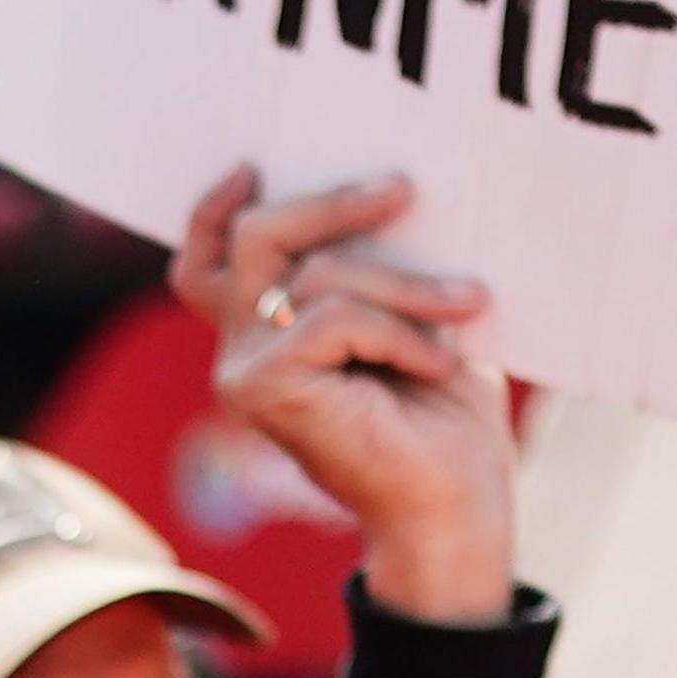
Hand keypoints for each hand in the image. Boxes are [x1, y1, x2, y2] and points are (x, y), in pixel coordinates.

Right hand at [171, 168, 517, 625]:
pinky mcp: (262, 389)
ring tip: (469, 302)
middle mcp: (241, 354)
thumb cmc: (445, 422)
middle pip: (256, 239)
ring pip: (311, 273)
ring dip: (403, 282)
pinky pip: (332, 318)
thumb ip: (378, 271)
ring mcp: (244, 373)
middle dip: (330, 204)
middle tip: (401, 188)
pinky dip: (398, 329)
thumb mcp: (414, 323)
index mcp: (267, 339)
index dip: (215, 211)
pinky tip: (441, 363)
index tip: (254, 166)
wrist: (453, 512)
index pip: (207, 264)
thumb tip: (392, 191)